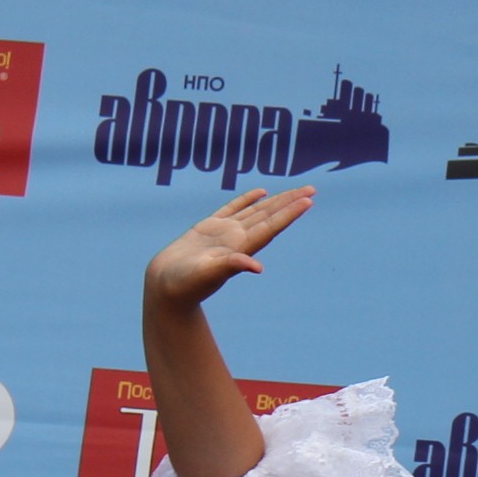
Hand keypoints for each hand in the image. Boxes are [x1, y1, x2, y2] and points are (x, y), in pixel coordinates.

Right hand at [144, 188, 314, 309]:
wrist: (165, 287)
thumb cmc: (184, 284)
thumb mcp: (207, 275)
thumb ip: (231, 267)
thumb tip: (257, 267)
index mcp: (240, 248)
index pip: (271, 227)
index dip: (289, 214)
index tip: (308, 201)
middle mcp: (237, 239)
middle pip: (269, 216)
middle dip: (290, 202)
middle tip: (312, 189)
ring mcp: (224, 232)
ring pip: (256, 211)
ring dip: (276, 200)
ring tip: (295, 191)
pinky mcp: (208, 228)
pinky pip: (233, 208)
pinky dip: (247, 199)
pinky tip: (261, 192)